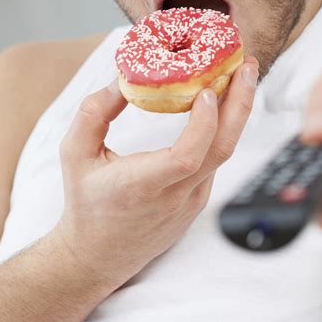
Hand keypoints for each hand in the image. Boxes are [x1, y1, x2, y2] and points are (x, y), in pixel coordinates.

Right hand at [54, 56, 258, 291]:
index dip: (203, 124)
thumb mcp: (74, 153)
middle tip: (246, 65)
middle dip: (240, 103)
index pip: (187, 157)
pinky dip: (223, 129)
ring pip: (223, 153)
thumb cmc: (85, 203)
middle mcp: (174, 196)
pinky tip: (222, 104)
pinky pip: (215, 160)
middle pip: (221, 149)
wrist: (97, 256)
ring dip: (236, 112)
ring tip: (240, 75)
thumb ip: (94, 112)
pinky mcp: (197, 201)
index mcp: (142, 185)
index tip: (207, 92)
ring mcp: (191, 201)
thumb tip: (122, 77)